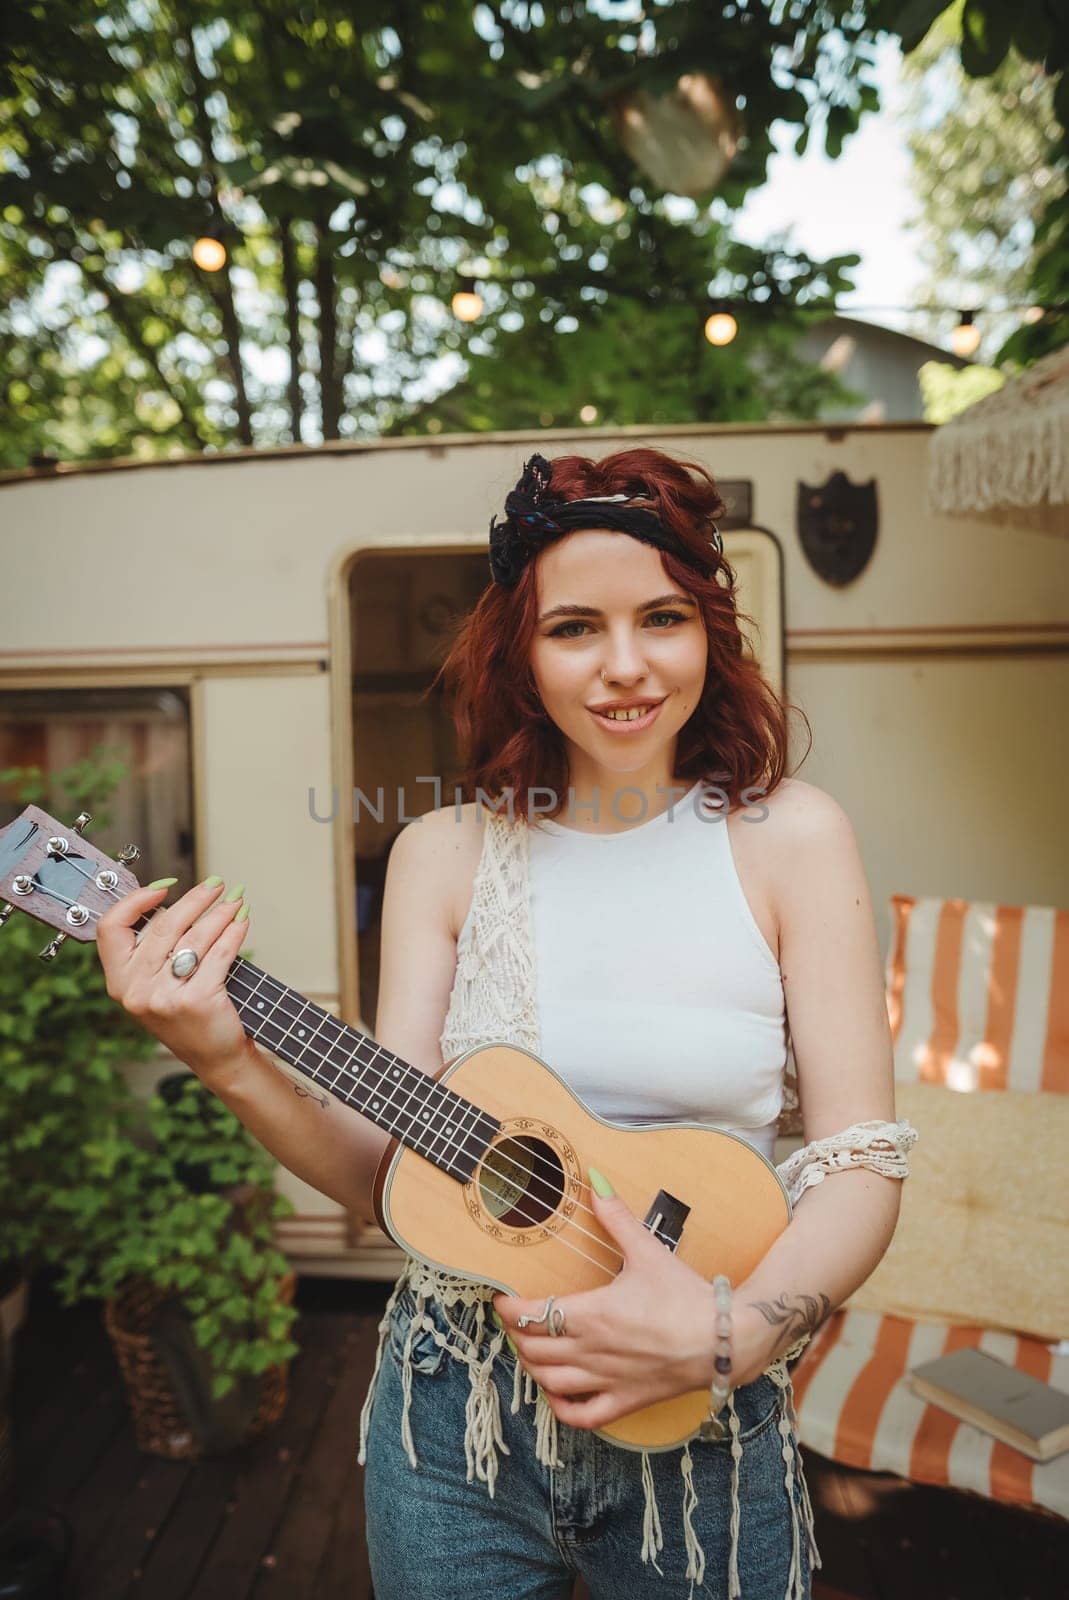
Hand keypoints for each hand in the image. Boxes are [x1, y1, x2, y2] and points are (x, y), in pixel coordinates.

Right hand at [96, 877, 253, 1085]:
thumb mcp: (153, 985)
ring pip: (196, 937)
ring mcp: (165, 996)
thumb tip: (170, 899)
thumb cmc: (186, 1013)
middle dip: (196, 899)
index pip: (110, 928)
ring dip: (221, 912)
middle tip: (216, 885)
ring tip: (235, 900)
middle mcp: (135, 990)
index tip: (163, 887)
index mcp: (118, 981)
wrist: (214, 1056)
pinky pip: (219, 954)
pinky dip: (234, 932)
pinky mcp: (197, 1000)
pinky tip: (242, 921)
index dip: (135, 901)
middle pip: (164, 926)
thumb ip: (151, 950)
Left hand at [493, 1171, 764, 1431]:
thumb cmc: (685, 1295)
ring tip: (532, 1349)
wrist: (724, 1338)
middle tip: (516, 1319)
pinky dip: (562, 1407)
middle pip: (533, 1349)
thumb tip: (595, 1180)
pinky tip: (558, 1393)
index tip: (501, 1298)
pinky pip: (582, 1416)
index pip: (531, 1315)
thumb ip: (617, 1217)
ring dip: (533, 1367)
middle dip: (517, 1334)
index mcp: (591, 1314)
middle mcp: (592, 1350)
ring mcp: (607, 1380)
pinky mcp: (626, 1401)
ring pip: (549, 1382)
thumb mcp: (648, 1250)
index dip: (508, 1308)